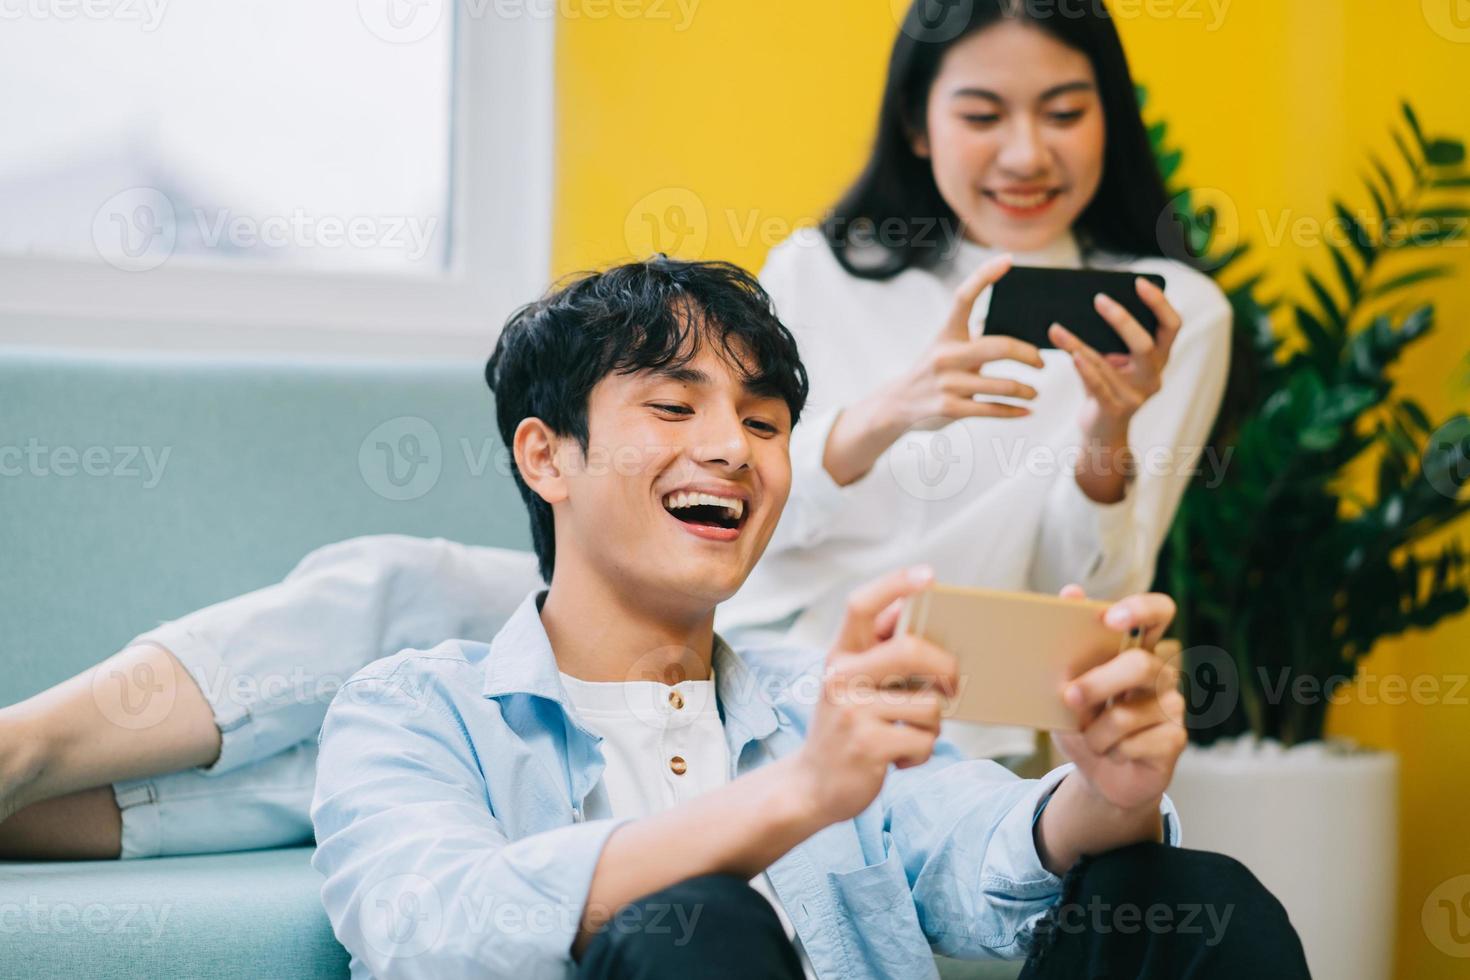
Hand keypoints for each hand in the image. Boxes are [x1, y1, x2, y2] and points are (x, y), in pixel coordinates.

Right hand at [793, 566, 957, 823]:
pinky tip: (901, 760)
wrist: (811, 786)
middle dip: (945, 668)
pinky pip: (923, 740)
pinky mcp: (867, 746)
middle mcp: (841, 677)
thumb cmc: (844, 728)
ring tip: (911, 735)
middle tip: (953, 687)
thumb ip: (875, 651)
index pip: (861, 605)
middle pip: (910, 650)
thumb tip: (909, 610)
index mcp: (839, 656)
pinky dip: (921, 753)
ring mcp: (852, 712)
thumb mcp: (848, 684)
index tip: (929, 576)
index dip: (895, 584)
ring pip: (928, 704)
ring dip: (932, 726)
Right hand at [822, 254, 1044, 485]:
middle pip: (1000, 347)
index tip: (1008, 261)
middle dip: (1029, 355)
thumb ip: (972, 333)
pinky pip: (993, 409)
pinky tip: (1026, 411)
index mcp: (947, 333)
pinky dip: (1015, 411)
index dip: (986, 275)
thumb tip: (1009, 317)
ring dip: (1027, 390)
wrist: (896, 405)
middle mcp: (946, 355)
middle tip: (1041, 362)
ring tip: (1034, 392)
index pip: (965, 297)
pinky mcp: (950, 409)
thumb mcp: (945, 346)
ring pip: (1003, 385)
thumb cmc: (932, 370)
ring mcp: (948, 383)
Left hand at [1047, 277, 1181, 445]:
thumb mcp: (1110, 361)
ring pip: (1110, 364)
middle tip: (1099, 299)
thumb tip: (1080, 306)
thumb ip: (1105, 339)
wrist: (1102, 432)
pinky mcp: (1115, 410)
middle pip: (1148, 345)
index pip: (1171, 326)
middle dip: (1123, 320)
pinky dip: (1083, 367)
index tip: (1139, 282)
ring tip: (1057, 327)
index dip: (1159, 303)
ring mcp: (1135, 396)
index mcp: (1158, 359)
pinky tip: (1070, 353)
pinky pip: (1098, 385)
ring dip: (1082, 343)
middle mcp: (1152, 377)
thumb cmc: (1105, 387)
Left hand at [1052, 585, 1185, 812]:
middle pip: (1140, 664)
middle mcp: (1161, 672)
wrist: (1098, 775)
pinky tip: (1114, 753)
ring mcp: (1173, 705)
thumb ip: (1069, 647)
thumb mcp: (1064, 689)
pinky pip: (1136, 743)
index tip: (1110, 619)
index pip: (1159, 612)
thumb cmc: (1083, 723)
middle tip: (1070, 697)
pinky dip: (1112, 751)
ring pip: (1128, 714)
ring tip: (1090, 739)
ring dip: (1095, 733)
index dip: (1140, 610)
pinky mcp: (1176, 738)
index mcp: (1136, 648)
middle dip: (1099, 683)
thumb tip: (1070, 592)